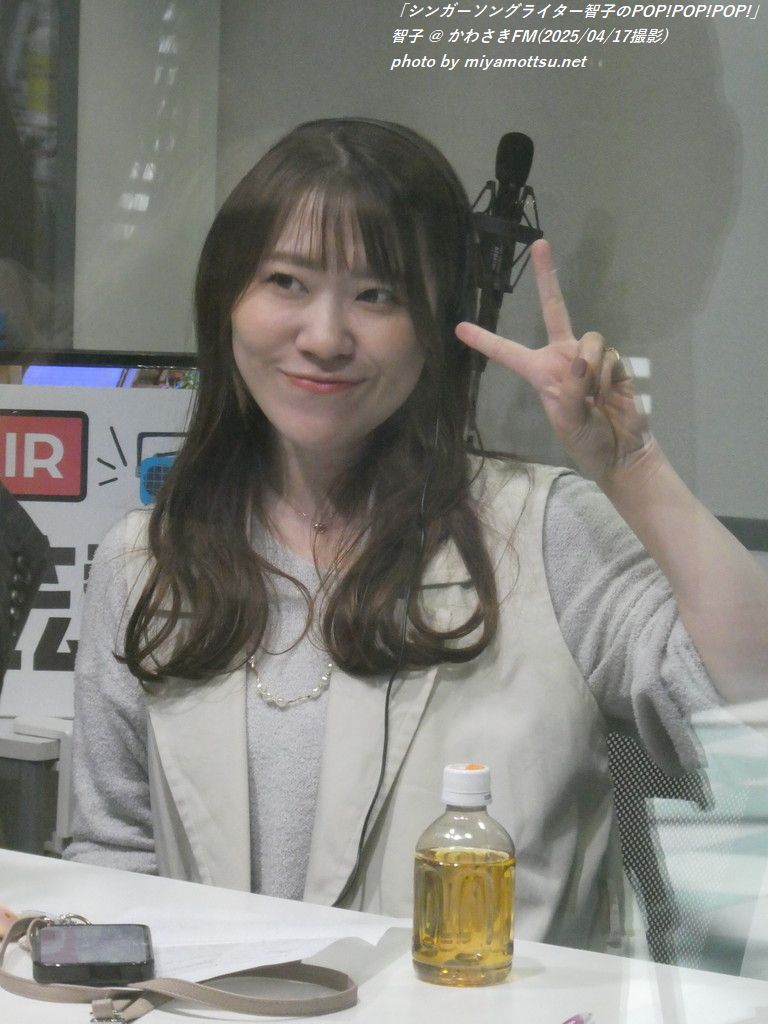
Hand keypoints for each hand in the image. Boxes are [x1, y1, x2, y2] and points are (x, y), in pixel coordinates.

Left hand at [455, 239, 653, 487]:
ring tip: (595, 400)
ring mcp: (588, 356)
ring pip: (589, 339)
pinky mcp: (613, 360)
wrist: (622, 449)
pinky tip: (609, 396)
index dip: (485, 339)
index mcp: (539, 372)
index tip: (459, 328)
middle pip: (554, 309)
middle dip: (548, 277)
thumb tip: (581, 362)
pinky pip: (607, 355)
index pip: (507, 352)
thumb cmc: (587, 440)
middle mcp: (562, 357)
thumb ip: (570, 392)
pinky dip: (607, 377)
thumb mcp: (569, 422)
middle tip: (539, 243)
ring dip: (592, 371)